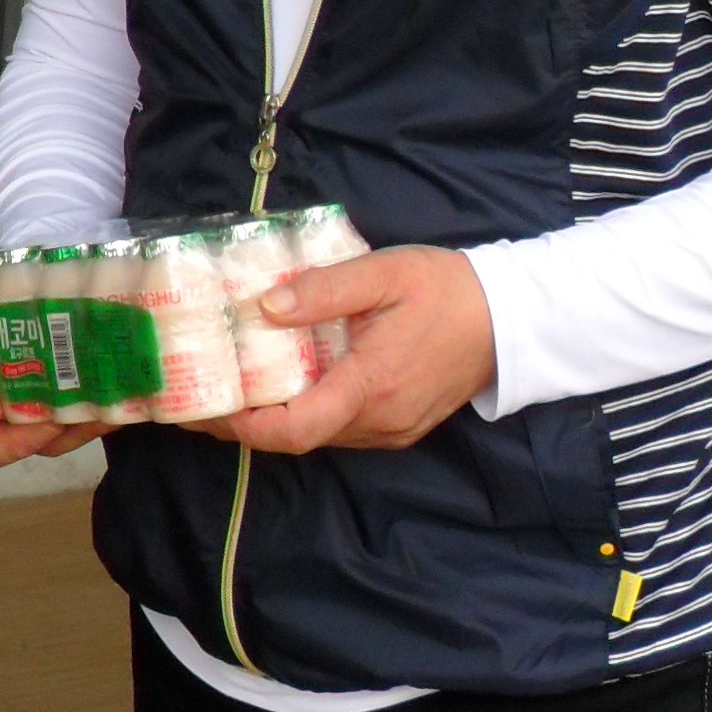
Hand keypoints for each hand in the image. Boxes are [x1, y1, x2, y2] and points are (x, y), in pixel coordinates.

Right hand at [0, 297, 103, 469]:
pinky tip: (106, 406)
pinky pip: (78, 434)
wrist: (55, 272)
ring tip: (83, 409)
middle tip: (43, 420)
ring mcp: (27, 418)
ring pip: (37, 447)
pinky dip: (91, 422)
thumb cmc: (0, 288)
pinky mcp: (66, 419)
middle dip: (11, 442)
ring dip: (59, 433)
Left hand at [220, 244, 493, 455]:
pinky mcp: (401, 427)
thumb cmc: (445, 289)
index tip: (205, 411)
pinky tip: (288, 388)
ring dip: (278, 420)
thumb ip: (323, 291)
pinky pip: (344, 430)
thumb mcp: (383, 274)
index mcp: (371, 385)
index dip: (245, 427)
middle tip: (201, 399)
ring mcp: (392, 429)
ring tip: (235, 390)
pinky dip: (309, 415)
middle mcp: (379, 420)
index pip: (295, 428)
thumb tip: (264, 307)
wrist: (510, 316)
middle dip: (248, 424)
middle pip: (300, 438)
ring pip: (321, 436)